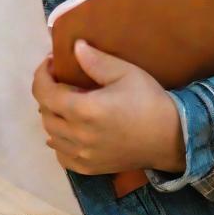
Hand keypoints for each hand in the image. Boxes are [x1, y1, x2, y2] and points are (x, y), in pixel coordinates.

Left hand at [31, 40, 184, 175]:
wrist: (171, 137)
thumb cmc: (148, 100)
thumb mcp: (124, 72)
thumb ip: (95, 60)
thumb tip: (75, 46)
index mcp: (84, 110)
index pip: (44, 93)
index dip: (42, 75)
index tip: (51, 63)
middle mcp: (78, 136)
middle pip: (45, 113)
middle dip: (47, 92)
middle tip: (61, 79)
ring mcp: (83, 155)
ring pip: (50, 135)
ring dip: (52, 115)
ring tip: (67, 102)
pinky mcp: (90, 168)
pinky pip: (62, 156)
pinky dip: (59, 140)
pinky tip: (70, 129)